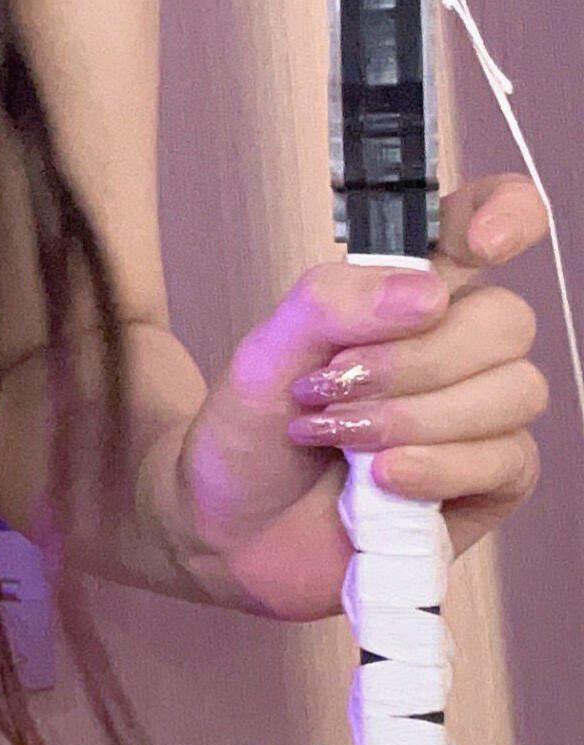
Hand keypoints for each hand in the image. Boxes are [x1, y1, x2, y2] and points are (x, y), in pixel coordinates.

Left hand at [165, 172, 550, 619]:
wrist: (231, 530)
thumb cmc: (252, 432)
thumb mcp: (266, 353)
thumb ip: (332, 303)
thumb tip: (429, 295)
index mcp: (408, 292)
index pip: (482, 225)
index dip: (506, 214)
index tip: (482, 242)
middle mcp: (457, 346)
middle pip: (505, 320)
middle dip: (417, 359)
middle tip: (333, 386)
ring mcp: (482, 416)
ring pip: (514, 391)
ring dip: (416, 417)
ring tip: (341, 438)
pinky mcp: (490, 482)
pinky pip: (507, 459)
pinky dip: (438, 466)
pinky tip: (382, 481)